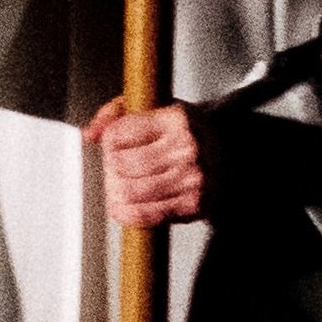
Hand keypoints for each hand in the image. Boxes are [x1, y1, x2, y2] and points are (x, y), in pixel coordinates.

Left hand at [89, 97, 208, 227]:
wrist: (231, 152)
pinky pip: (145, 215)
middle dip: (110, 168)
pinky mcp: (193, 205)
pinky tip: (123, 205)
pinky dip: (125, 213)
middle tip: (115, 166)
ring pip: (130, 191)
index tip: (114, 143)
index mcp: (176, 119)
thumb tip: (90, 133)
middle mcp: (186, 148)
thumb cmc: (188, 130)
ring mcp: (191, 178)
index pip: (119, 134)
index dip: (109, 141)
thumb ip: (115, 113)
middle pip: (122, 164)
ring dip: (115, 191)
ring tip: (118, 185)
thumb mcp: (155, 107)